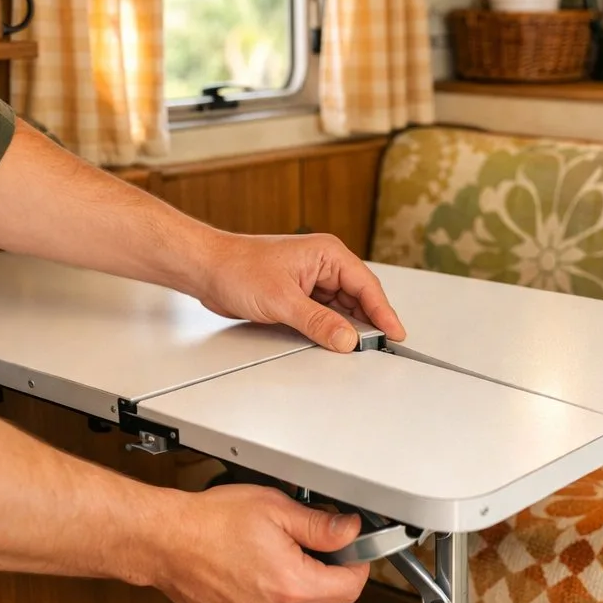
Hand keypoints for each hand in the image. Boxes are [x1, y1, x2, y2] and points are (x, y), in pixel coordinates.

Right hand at [148, 485, 369, 602]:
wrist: (166, 541)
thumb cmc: (211, 522)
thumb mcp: (275, 509)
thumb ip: (320, 525)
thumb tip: (350, 531)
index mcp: (291, 585)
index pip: (350, 588)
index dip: (358, 564)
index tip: (353, 550)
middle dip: (332, 575)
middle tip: (316, 546)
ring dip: (306, 589)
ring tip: (282, 556)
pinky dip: (279, 600)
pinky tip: (261, 572)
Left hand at [197, 232, 405, 352]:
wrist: (207, 270)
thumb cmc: (238, 267)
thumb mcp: (282, 300)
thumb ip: (318, 322)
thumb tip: (347, 339)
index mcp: (327, 254)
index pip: (366, 286)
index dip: (384, 312)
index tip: (394, 334)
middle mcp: (323, 265)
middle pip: (358, 298)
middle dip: (367, 323)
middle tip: (378, 347)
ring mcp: (311, 281)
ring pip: (342, 308)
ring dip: (347, 327)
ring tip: (357, 348)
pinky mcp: (299, 295)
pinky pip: (324, 314)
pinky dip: (330, 328)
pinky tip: (333, 341)